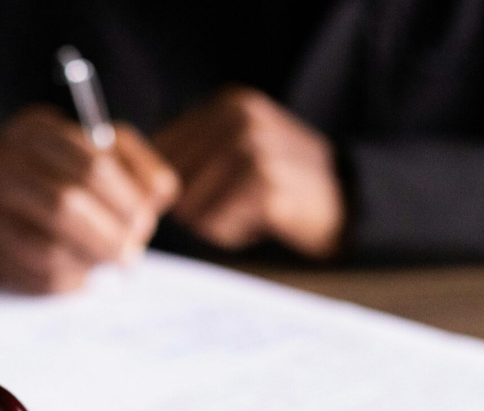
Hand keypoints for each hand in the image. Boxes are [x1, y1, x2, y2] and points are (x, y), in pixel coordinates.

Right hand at [0, 105, 178, 292]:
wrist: (25, 192)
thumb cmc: (81, 174)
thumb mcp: (116, 156)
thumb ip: (143, 169)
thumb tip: (154, 197)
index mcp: (33, 130)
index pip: (91, 166)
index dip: (125, 200)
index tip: (143, 221)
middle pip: (64, 205)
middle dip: (107, 236)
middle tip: (130, 253)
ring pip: (46, 249)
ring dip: (89, 262)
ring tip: (108, 263)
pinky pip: (32, 277)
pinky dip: (68, 281)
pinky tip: (82, 273)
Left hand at [154, 87, 344, 258]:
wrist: (349, 202)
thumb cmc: (283, 184)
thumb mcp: (241, 149)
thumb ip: (193, 154)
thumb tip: (133, 182)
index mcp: (228, 104)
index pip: (160, 149)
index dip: (170, 185)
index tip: (201, 196)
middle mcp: (238, 118)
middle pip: (171, 180)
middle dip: (193, 206)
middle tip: (235, 206)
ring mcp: (253, 148)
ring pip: (190, 205)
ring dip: (213, 222)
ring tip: (249, 212)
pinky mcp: (264, 184)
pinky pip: (215, 224)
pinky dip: (232, 234)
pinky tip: (262, 222)